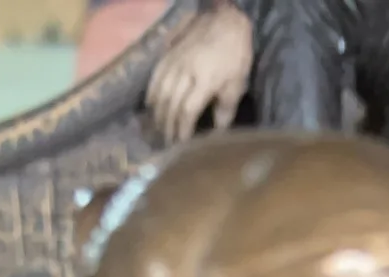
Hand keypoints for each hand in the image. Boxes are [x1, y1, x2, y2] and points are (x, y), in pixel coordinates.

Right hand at [145, 3, 252, 144]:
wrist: (226, 20)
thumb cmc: (235, 54)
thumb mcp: (237, 82)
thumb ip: (226, 108)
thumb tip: (217, 132)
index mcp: (205, 80)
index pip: (187, 111)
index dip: (182, 130)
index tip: (181, 145)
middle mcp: (186, 71)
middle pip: (171, 105)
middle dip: (168, 127)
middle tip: (168, 142)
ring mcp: (175, 62)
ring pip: (160, 92)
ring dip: (158, 114)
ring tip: (159, 128)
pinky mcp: (169, 54)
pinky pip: (155, 76)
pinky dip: (151, 93)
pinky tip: (151, 105)